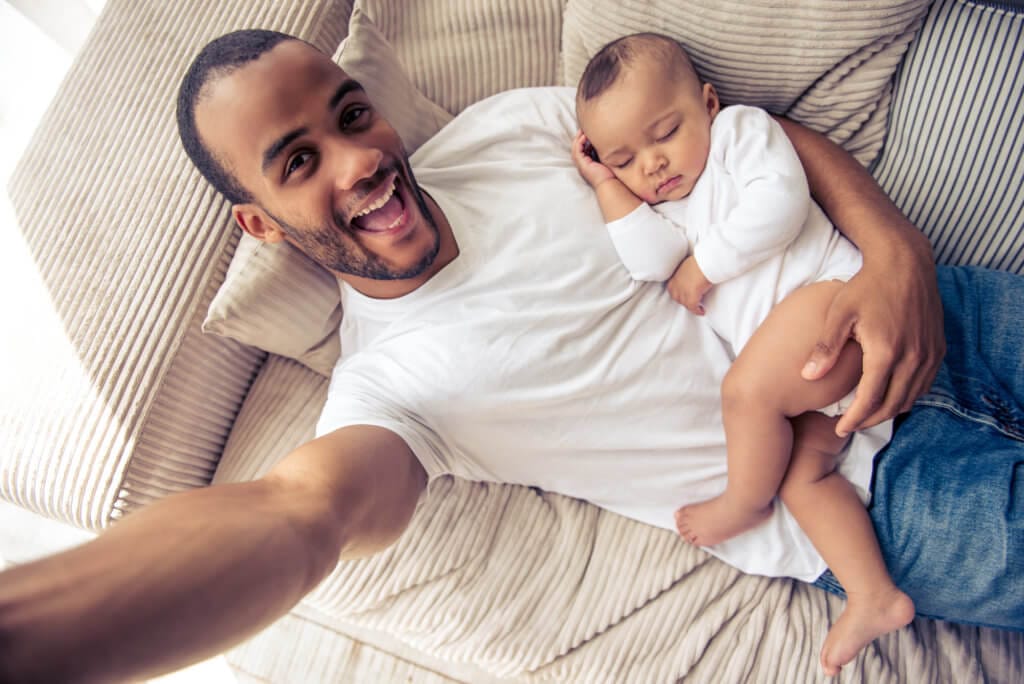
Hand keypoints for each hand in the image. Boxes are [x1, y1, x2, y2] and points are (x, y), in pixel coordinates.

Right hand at [571, 131, 614, 188]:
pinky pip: (577, 150)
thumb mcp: (606, 160)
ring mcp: (581, 164)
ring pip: (575, 147)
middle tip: (584, 128)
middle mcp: (583, 163)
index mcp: (588, 162)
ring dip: (578, 137)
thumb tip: (610, 142)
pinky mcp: (581, 164)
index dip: (585, 139)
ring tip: (583, 129)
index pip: (583, 148)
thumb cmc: (610, 174)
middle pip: (578, 147)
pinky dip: (579, 142)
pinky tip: (585, 136)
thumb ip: (604, 152)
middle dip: (580, 136)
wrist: (609, 183)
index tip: (590, 132)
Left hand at [668, 256, 711, 314]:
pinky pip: (692, 307)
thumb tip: (691, 277)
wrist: (706, 262)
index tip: (684, 296)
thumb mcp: (688, 267)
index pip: (672, 289)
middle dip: (684, 301)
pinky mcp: (691, 295)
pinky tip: (702, 311)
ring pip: (685, 303)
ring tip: (698, 307)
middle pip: (677, 298)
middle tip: (692, 302)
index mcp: (674, 277)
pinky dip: (697, 311)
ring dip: (691, 306)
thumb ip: (686, 274)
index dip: (678, 294)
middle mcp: (677, 285)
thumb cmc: (700, 261)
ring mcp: (683, 291)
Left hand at [802, 233, 943, 435]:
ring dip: (890, 411)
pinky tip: (890, 395)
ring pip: (912, 397)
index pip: (870, 400)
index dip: (854, 419)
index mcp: (886, 352)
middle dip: (870, 420)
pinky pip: (925, 383)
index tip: (840, 428)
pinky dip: (908, 395)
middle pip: (893, 405)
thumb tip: (807, 376)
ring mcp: (929, 353)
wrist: (904, 262)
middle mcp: (913, 357)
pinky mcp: (938, 347)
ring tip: (867, 415)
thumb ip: (825, 347)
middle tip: (850, 426)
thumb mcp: (839, 314)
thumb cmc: (866, 285)